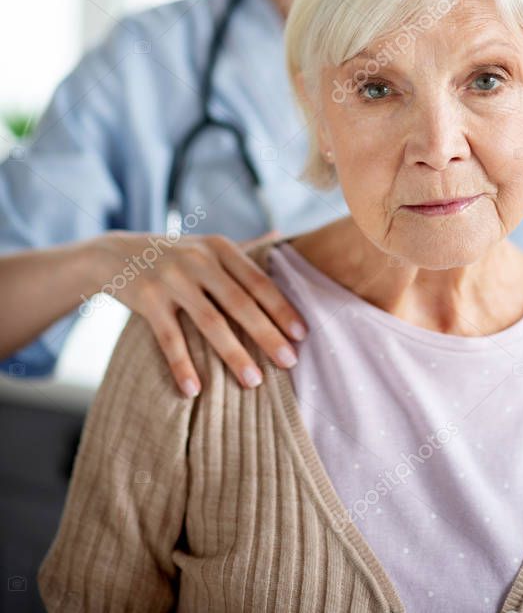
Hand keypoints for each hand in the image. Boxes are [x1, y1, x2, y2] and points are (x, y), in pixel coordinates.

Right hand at [88, 229, 307, 397]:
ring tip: (253, 382)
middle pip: (240, 302)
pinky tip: (195, 391)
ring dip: (234, 354)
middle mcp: (198, 259)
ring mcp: (171, 278)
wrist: (113, 254)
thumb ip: (242, 247)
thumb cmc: (172, 256)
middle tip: (289, 362)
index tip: (302, 334)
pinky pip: (169, 338)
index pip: (257, 281)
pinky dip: (182, 365)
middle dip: (267, 334)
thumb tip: (279, 237)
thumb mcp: (206, 245)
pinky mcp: (146, 299)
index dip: (281, 307)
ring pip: (209, 322)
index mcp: (219, 248)